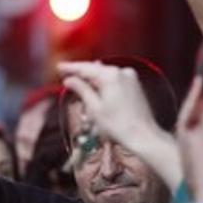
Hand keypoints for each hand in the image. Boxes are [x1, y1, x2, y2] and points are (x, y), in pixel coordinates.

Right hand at [58, 60, 184, 190]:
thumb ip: (81, 90)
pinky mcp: (135, 85)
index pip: (85, 68)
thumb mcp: (94, 108)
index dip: (71, 68)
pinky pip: (115, 79)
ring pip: (106, 74)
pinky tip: (96, 88)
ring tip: (79, 82)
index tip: (59, 67)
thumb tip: (69, 80)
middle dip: (82, 73)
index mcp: (110, 75)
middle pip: (96, 69)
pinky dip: (104, 83)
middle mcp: (122, 71)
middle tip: (66, 74)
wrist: (143, 135)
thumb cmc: (118, 125)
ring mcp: (130, 77)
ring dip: (93, 78)